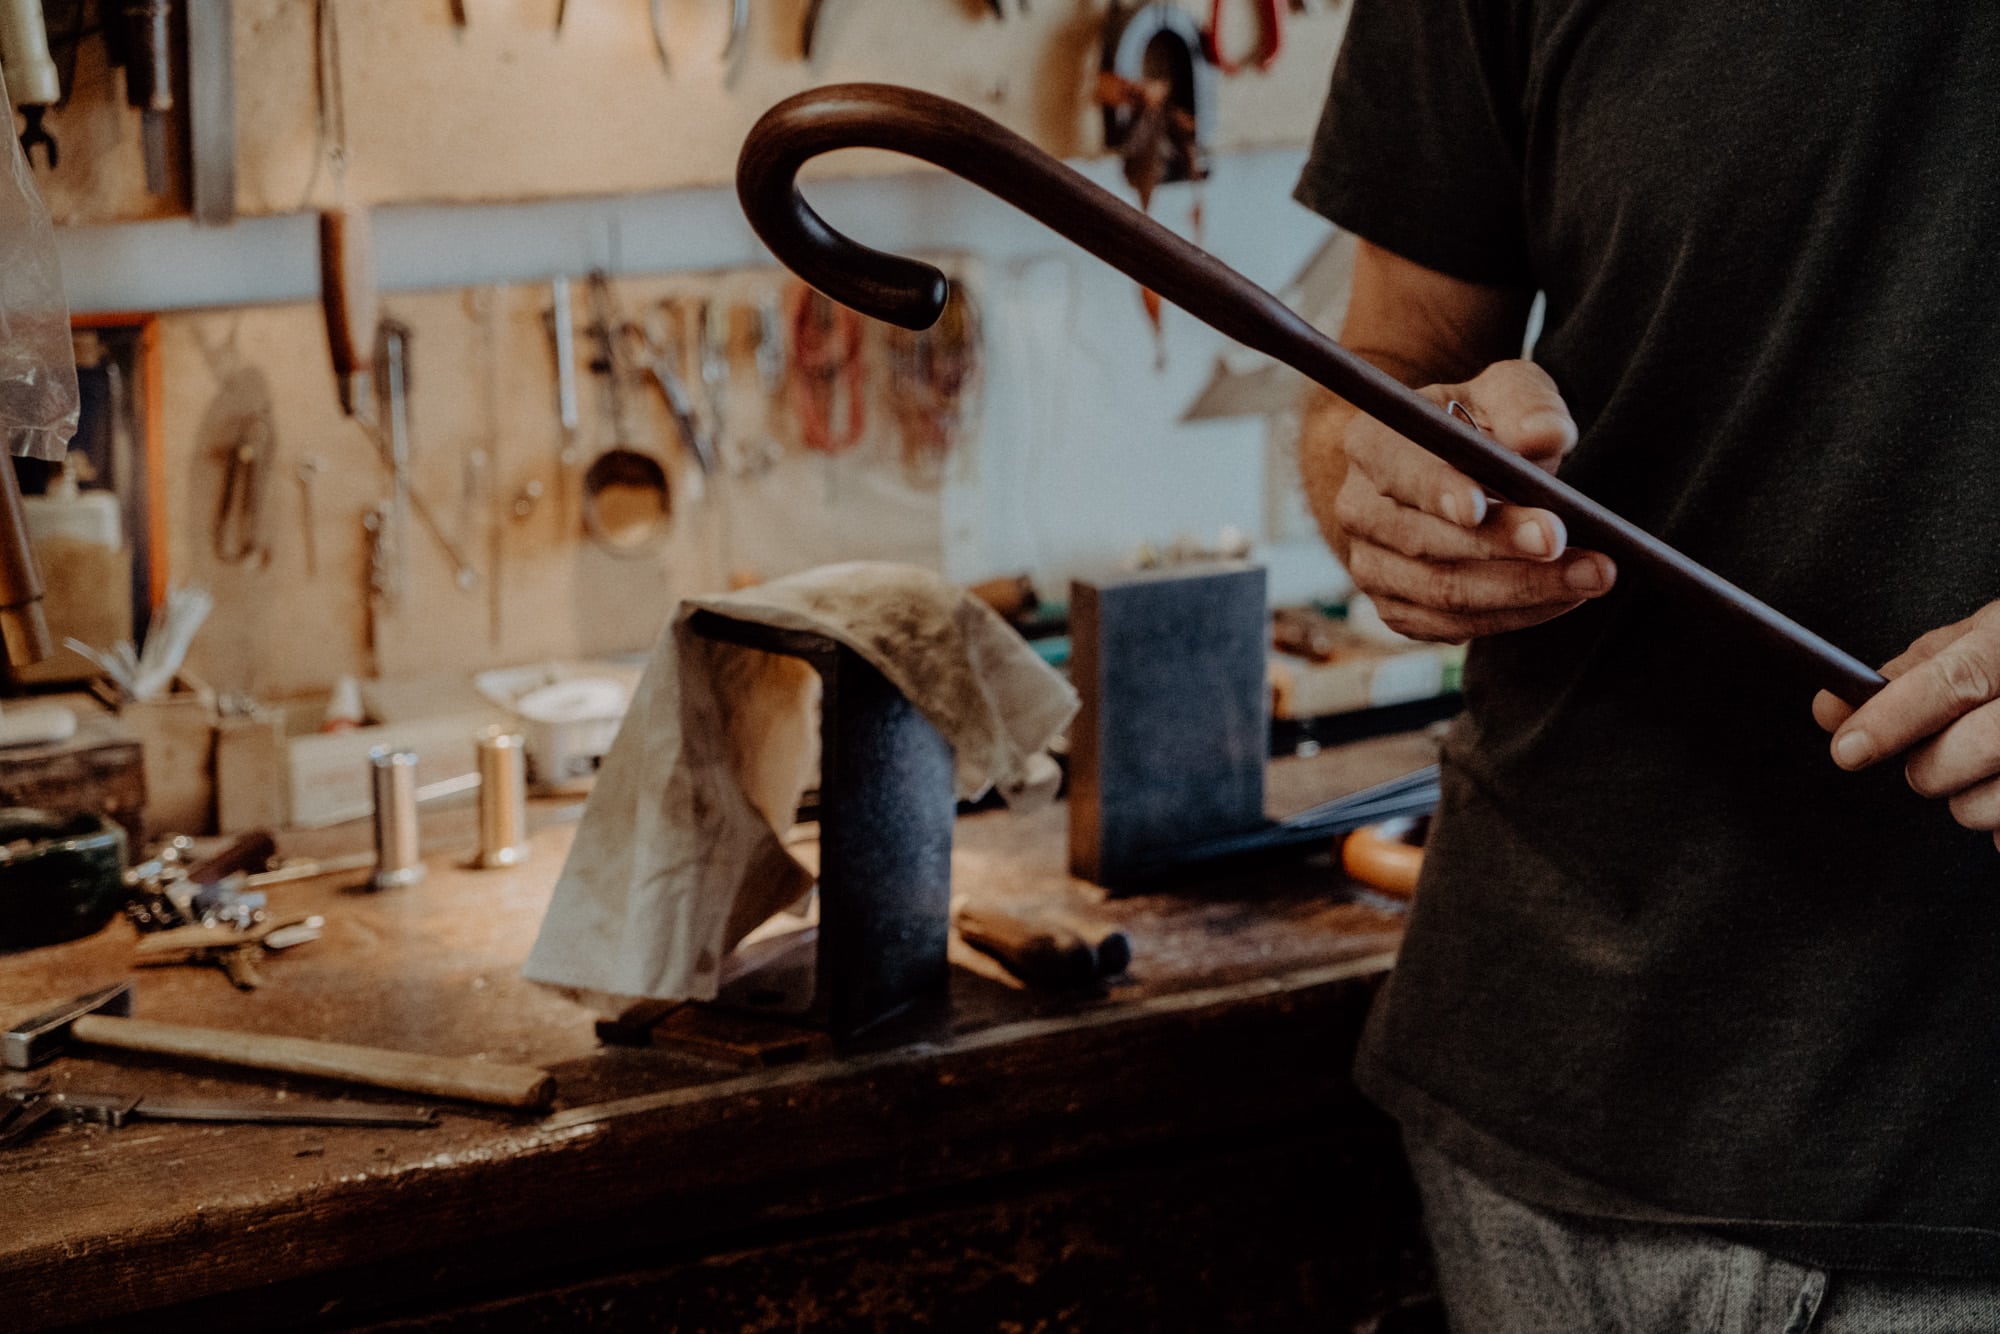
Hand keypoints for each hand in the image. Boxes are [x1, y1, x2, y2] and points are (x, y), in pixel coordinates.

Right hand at [1331, 359, 1616, 641]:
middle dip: (1497, 546)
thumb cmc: (1486, 424)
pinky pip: (1454, 627)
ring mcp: (1370, 566)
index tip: (1480, 507)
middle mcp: (1358, 509)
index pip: (1398, 471)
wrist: (1467, 475)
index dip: (1436, 492)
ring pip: (1442, 593)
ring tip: (1590, 574)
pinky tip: (1564, 596)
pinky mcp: (1398, 609)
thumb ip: (1527, 405)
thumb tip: (1541, 437)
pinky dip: (1515, 615)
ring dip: (1522, 588)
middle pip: (1422, 540)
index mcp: (1372, 442)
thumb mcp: (1510, 392)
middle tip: (1560, 542)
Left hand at [1816, 602, 1999, 846]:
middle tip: (1932, 760)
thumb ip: (1904, 675)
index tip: (1847, 749)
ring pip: (1991, 803)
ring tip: (1983, 771)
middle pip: (1974, 748)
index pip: (1956, 681)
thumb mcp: (1976, 643)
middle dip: (1932, 767)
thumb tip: (1830, 711)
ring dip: (1968, 800)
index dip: (1895, 718)